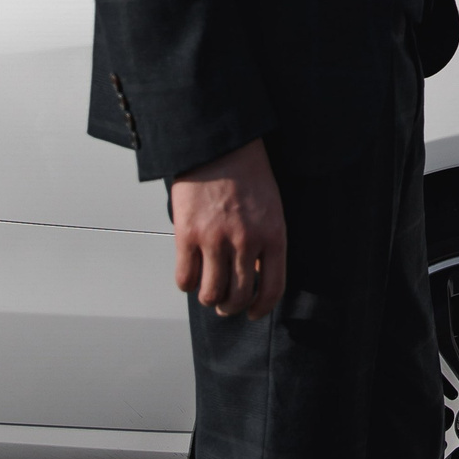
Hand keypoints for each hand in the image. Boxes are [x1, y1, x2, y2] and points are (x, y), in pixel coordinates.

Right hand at [170, 139, 285, 317]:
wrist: (219, 144)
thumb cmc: (248, 173)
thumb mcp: (271, 208)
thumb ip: (267, 243)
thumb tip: (254, 277)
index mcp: (273, 235)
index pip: (272, 289)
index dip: (260, 308)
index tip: (252, 313)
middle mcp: (246, 242)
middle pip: (238, 296)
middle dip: (230, 307)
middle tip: (224, 304)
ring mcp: (215, 239)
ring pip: (210, 293)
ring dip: (208, 299)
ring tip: (207, 293)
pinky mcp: (187, 234)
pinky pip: (185, 277)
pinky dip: (186, 284)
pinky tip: (189, 277)